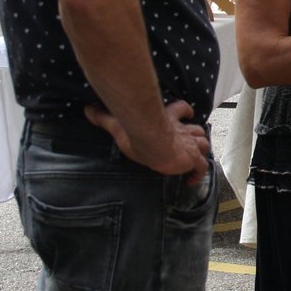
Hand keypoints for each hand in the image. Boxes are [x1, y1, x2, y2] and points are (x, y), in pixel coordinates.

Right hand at [84, 99, 210, 183]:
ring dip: (200, 150)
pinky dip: (199, 173)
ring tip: (193, 159)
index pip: (182, 109)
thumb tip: (87, 110)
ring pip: (203, 144)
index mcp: (168, 119)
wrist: (151, 142)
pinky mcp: (191, 159)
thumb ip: (104, 117)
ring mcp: (188, 145)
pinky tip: (191, 181)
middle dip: (195, 135)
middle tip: (190, 143)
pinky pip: (201, 167)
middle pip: (197, 129)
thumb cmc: (135, 132)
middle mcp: (181, 131)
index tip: (186, 114)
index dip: (185, 111)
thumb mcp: (117, 124)